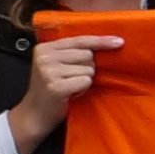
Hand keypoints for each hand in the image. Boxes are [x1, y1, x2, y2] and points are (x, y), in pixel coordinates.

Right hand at [5, 31, 110, 149]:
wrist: (35, 113)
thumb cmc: (52, 88)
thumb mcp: (58, 65)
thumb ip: (74, 52)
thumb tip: (110, 43)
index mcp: (45, 48)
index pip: (79, 40)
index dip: (101, 41)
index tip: (119, 41)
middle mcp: (45, 57)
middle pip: (88, 55)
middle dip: (87, 68)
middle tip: (71, 79)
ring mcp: (48, 71)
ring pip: (89, 69)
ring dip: (84, 80)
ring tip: (69, 86)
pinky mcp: (55, 86)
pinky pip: (86, 81)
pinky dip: (82, 89)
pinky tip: (70, 94)